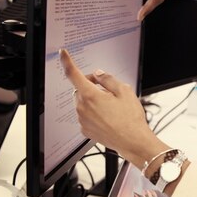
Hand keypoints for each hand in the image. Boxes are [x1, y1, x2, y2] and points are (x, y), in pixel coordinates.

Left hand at [59, 49, 164, 165]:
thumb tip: (98, 75)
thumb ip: (108, 79)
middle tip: (109, 92)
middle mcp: (82, 108)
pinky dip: (93, 113)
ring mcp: (82, 120)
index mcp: (91, 96)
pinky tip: (108, 118)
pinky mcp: (85, 130)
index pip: (73, 74)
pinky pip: (85, 115)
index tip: (63, 54)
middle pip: (81, 89)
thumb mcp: (125, 91)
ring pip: (83, 102)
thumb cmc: (130, 118)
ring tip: (112, 108)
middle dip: (92, 86)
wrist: (133, 142)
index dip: (67, 62)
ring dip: (93, 101)